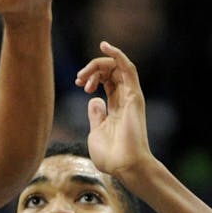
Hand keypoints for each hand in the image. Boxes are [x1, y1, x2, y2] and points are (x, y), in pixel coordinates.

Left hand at [76, 40, 154, 176]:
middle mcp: (125, 99)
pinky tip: (105, 46)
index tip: (77, 82)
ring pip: (117, 67)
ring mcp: (131, 97)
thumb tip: (93, 100)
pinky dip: (117, 55)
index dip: (91, 76)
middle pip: (111, 72)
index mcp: (116, 107)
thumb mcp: (96, 131)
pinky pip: (128, 69)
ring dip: (98, 65)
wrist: (125, 166)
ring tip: (83, 77)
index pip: (107, 81)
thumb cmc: (111, 156)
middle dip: (91, 70)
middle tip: (78, 80)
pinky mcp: (134, 96)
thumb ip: (95, 115)